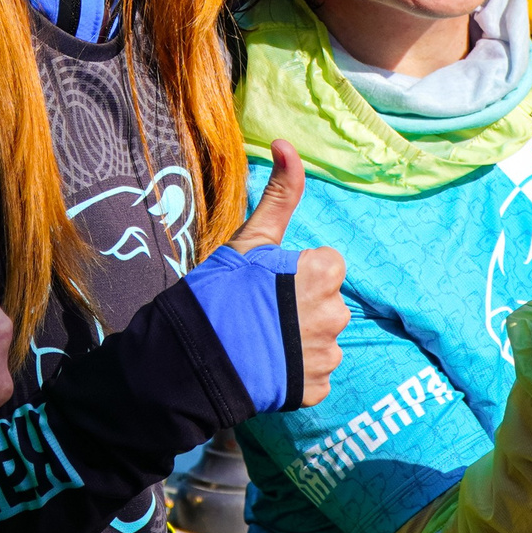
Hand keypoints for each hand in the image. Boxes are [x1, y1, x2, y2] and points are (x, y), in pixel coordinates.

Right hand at [231, 141, 346, 406]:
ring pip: (322, 339)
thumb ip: (279, 195)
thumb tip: (286, 143)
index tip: (268, 284)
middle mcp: (336, 315)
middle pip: (326, 302)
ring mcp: (328, 356)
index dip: (297, 272)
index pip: (327, 266)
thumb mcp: (250, 240)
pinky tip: (268, 366)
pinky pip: (314, 373)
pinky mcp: (317, 389)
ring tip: (262, 341)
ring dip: (300, 340)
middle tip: (262, 313)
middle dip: (301, 306)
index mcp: (325, 274)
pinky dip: (296, 372)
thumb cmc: (221, 293)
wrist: (195, 358)